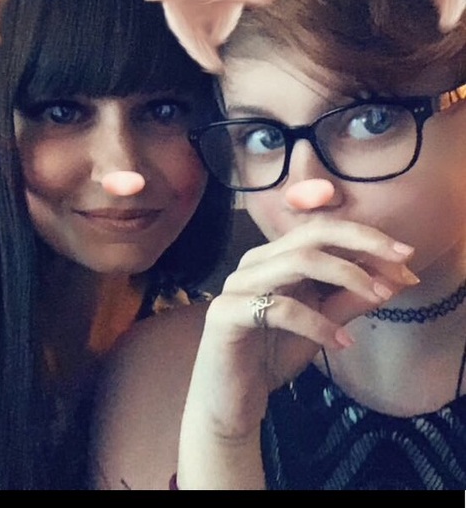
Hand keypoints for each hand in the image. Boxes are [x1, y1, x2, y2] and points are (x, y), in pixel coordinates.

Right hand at [183, 217, 417, 440]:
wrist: (231, 399)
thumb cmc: (272, 357)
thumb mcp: (323, 326)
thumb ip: (350, 301)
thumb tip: (394, 280)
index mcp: (273, 259)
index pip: (320, 232)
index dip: (364, 237)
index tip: (405, 256)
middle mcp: (254, 263)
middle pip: (310, 235)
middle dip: (360, 242)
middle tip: (400, 263)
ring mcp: (237, 285)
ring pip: (296, 261)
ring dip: (345, 275)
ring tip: (377, 296)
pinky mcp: (226, 313)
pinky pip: (280, 309)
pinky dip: (317, 323)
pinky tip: (340, 343)